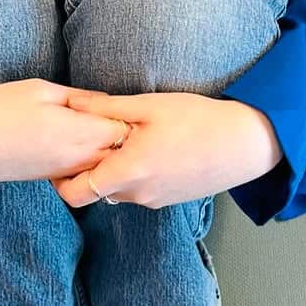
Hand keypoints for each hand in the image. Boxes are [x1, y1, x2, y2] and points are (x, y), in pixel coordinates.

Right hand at [0, 78, 129, 182]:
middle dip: (128, 136)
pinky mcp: (51, 179)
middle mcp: (75, 159)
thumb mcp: (41, 89)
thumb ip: (80, 97)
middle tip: (125, 115)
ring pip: (105, 168)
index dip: (132, 115)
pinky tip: (83, 143)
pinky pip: (85, 174)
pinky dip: (93, 162)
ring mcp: (64, 173)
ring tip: (105, 128)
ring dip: (111, 151)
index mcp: (76, 132)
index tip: (129, 102)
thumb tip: (108, 102)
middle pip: (121, 154)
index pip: (126, 130)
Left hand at [50, 91, 282, 210]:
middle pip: (95, 192)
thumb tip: (70, 104)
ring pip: (118, 192)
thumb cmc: (198, 120)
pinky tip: (147, 149)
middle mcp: (138, 194)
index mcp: (128, 172)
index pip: (76, 194)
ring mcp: (155, 201)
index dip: (61, 181)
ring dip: (113, 171)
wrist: (245, 143)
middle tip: (88, 142)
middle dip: (87, 171)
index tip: (60, 159)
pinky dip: (133, 175)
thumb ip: (106, 108)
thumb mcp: (149, 106)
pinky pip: (139, 191)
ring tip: (121, 140)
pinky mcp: (169, 200)